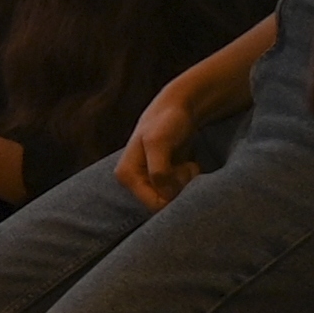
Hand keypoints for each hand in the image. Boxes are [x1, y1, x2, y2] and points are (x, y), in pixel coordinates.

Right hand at [116, 57, 236, 208]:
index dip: (174, 195)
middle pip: (163, 202)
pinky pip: (176, 189)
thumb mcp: (159, 143)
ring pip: (172, 196)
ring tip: (187, 164)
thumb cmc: (167, 121)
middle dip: (180, 188)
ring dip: (185, 183)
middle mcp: (134, 180)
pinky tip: (187, 165)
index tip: (183, 174)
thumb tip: (166, 195)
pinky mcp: (161, 176)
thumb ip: (159, 170)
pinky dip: (187, 179)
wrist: (179, 107)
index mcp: (126, 176)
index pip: (154, 205)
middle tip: (187, 167)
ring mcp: (147, 179)